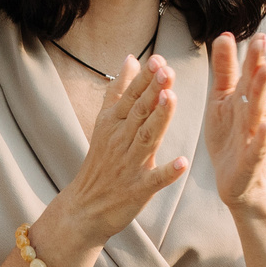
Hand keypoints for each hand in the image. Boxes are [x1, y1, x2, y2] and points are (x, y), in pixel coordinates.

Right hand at [47, 53, 187, 250]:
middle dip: (153, 91)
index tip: (158, 59)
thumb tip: (130, 59)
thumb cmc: (100, 162)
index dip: (145, 79)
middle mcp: (120, 140)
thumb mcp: (105, 123)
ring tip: (171, 99)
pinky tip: (182, 162)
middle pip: (139, 112)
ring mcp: (129, 165)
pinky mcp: (137, 190)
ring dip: (159, 119)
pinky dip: (168, 172)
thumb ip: (119, 91)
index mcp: (113, 123)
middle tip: (167, 71)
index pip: (131, 96)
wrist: (84, 207)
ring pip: (146, 138)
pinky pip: (154, 180)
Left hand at [203, 34, 265, 212]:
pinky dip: (263, 137)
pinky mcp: (251, 160)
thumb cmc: (229, 135)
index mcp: (241, 99)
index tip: (256, 32)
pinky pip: (258, 147)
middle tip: (262, 42)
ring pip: (258, 112)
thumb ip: (224, 70)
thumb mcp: (222, 100)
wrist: (235, 180)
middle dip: (258, 65)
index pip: (247, 73)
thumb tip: (224, 34)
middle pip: (254, 88)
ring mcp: (253, 137)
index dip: (251, 54)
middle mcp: (250, 115)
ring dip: (263, 91)